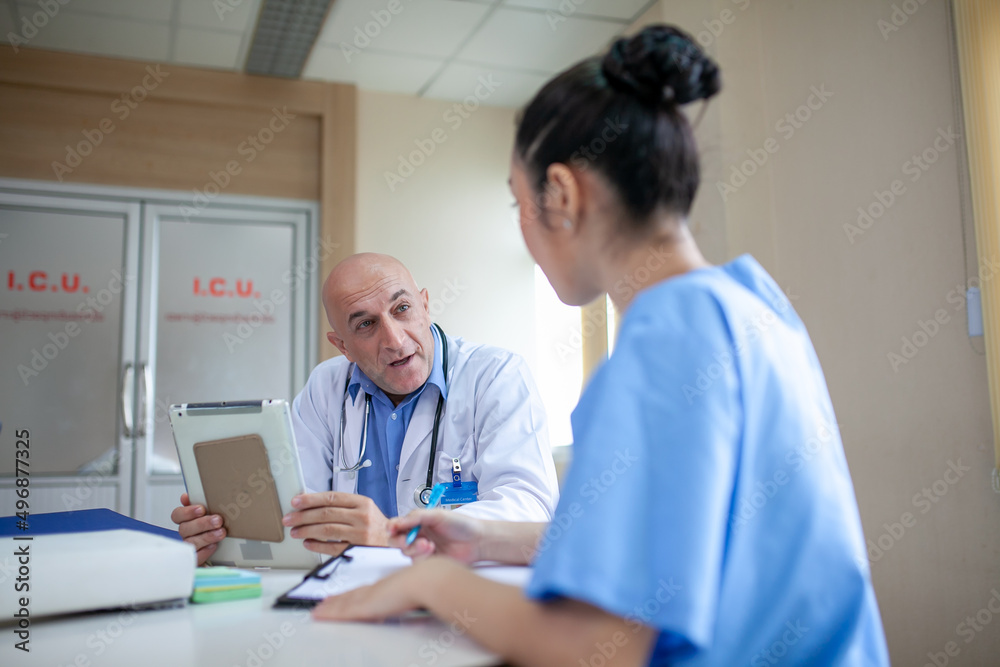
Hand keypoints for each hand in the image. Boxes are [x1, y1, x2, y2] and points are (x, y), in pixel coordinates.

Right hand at [170, 493, 225, 565]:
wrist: (225, 551)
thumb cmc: (215, 527)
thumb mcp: (211, 513)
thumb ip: (201, 502)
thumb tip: (186, 496)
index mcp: (186, 521)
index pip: (177, 515)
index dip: (187, 511)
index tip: (201, 509)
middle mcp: (186, 535)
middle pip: (185, 528)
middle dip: (202, 523)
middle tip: (218, 520)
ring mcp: (190, 548)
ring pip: (191, 542)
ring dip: (206, 536)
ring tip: (221, 532)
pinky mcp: (196, 560)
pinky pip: (196, 557)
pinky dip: (205, 551)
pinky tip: (214, 546)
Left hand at [283, 492, 388, 555]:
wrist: (394, 542)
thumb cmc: (375, 525)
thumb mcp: (364, 509)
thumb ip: (342, 505)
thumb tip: (312, 504)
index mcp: (363, 503)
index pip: (332, 497)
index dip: (311, 499)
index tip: (296, 502)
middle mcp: (362, 517)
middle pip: (326, 513)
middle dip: (303, 516)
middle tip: (290, 518)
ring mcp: (360, 534)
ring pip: (326, 529)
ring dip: (306, 530)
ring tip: (295, 531)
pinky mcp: (357, 549)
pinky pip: (332, 547)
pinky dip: (317, 545)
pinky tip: (307, 543)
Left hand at [312, 557, 455, 621]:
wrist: (427, 579)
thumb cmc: (429, 581)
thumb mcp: (420, 586)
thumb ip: (415, 591)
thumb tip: (422, 594)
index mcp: (388, 586)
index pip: (365, 591)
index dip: (353, 594)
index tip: (344, 596)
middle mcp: (376, 589)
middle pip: (351, 596)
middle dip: (337, 600)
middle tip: (324, 603)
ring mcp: (369, 597)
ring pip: (343, 603)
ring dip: (329, 607)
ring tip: (318, 610)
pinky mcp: (366, 607)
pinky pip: (342, 612)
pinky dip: (329, 613)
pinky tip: (318, 615)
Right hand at [388, 509, 484, 562]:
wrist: (477, 541)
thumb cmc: (460, 525)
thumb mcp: (438, 515)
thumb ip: (417, 517)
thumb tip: (398, 522)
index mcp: (418, 522)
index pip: (397, 525)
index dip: (392, 526)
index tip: (392, 528)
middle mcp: (417, 535)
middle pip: (396, 540)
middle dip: (399, 541)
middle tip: (407, 541)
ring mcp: (422, 549)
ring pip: (406, 552)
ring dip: (414, 548)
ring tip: (429, 545)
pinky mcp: (428, 562)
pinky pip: (416, 562)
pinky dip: (422, 556)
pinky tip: (433, 551)